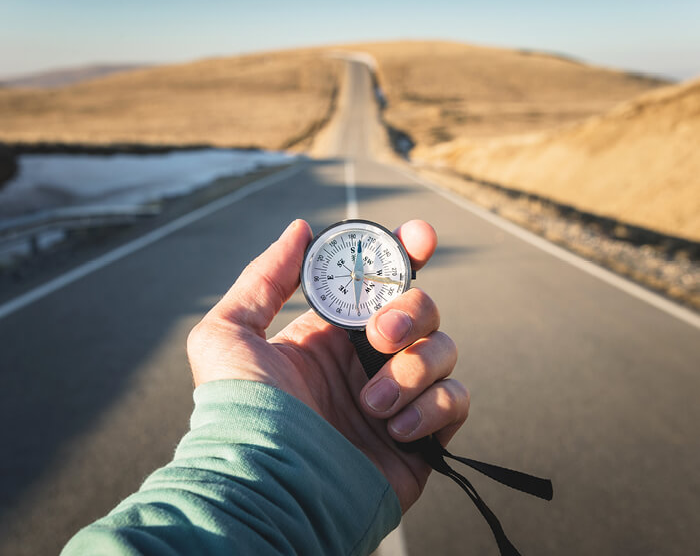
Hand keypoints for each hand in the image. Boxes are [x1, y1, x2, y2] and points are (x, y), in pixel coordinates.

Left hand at [187, 219, 468, 511]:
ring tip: (370, 404)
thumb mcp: (229, 333)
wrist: (266, 488)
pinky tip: (393, 429)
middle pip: (422, 309)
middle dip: (409, 312)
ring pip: (444, 350)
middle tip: (379, 337)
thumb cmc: (239, 413)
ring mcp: (397, 398)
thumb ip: (264, 277)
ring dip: (411, 369)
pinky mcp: (421, 437)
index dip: (405, 253)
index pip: (380, 283)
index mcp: (332, 334)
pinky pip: (456, 400)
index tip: (418, 236)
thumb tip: (301, 231)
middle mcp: (367, 361)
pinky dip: (433, 407)